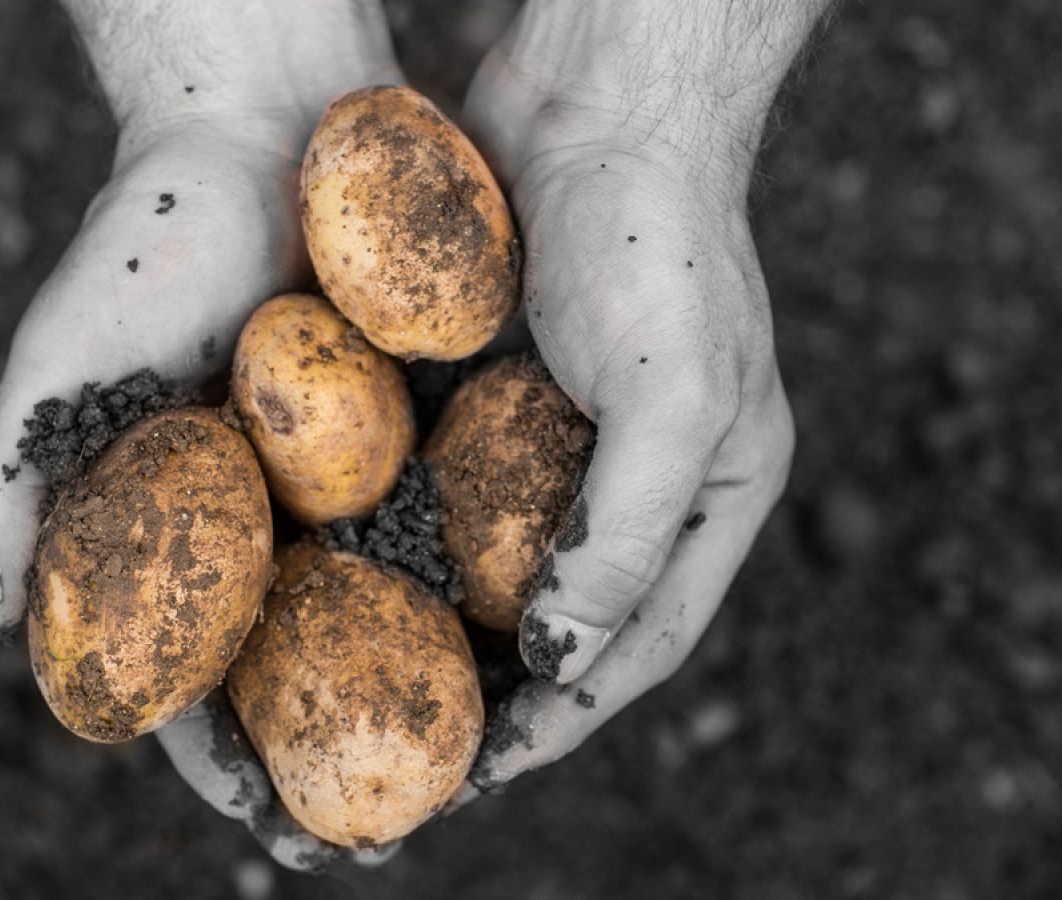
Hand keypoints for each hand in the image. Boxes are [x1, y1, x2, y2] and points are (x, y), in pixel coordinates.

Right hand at [0, 0, 403, 869]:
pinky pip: (442, 524)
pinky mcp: (409, 428)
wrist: (253, 133)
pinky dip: (464, 589)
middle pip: (297, 666)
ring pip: (379, 611)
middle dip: (333, 756)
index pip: (194, 671)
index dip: (222, 755)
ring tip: (461, 771)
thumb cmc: (140, 245)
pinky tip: (508, 643)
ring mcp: (339, 479)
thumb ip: (8, 488)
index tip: (265, 822)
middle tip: (379, 833)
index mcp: (174, 528)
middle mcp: (261, 519)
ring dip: (412, 696)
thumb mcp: (54, 368)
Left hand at [450, 0, 821, 802]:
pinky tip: (346, 578)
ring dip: (446, 629)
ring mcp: (564, 432)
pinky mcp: (496, 391)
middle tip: (418, 758)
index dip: (571, 715)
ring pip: (501, 563)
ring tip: (371, 691)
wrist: (589, 99)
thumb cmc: (655, 240)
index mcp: (715, 492)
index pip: (642, 638)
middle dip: (499, 693)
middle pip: (567, 618)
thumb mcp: (675, 397)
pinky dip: (409, 540)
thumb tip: (563, 663)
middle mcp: (641, 475)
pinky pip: (452, 488)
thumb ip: (629, 537)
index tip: (489, 771)